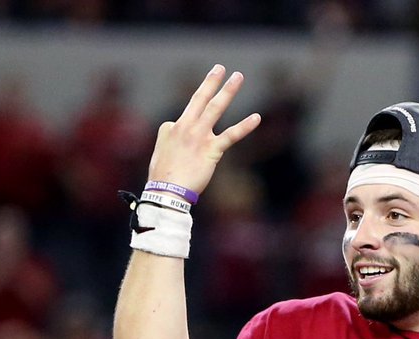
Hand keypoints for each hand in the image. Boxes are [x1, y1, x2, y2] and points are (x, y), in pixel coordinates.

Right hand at [147, 64, 261, 193]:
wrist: (166, 191)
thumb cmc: (163, 177)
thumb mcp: (162, 152)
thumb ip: (173, 142)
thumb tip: (182, 141)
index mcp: (170, 127)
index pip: (186, 118)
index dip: (189, 132)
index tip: (185, 149)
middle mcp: (184, 126)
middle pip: (199, 98)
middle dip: (211, 81)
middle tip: (220, 68)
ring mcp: (199, 136)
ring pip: (215, 107)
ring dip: (228, 91)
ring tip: (238, 76)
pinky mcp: (211, 149)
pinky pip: (231, 135)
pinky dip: (245, 126)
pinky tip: (257, 117)